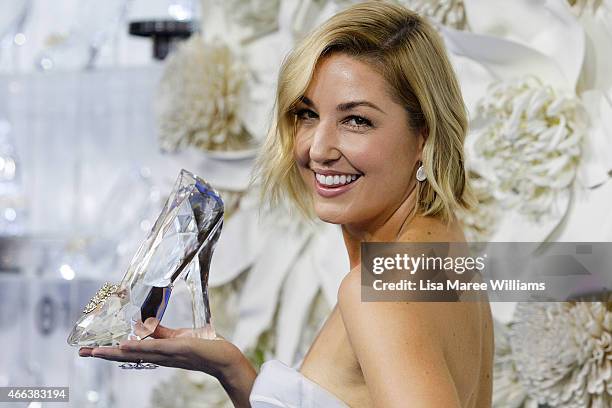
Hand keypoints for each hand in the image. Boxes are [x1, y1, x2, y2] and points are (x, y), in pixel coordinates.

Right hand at [79, 319, 255, 406]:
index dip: (110, 350)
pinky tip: (123, 346)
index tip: (91, 349)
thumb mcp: (177, 338)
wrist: (222, 356)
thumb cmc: (202, 347)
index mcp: (157, 353)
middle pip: (126, 355)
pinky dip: (138, 347)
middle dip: (103, 354)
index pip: (129, 351)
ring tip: (93, 351)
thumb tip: (145, 325)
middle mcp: (158, 356)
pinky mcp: (177, 348)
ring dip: (113, 351)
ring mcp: (166, 353)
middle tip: (82, 353)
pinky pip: (154, 347)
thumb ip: (160, 333)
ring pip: (135, 352)